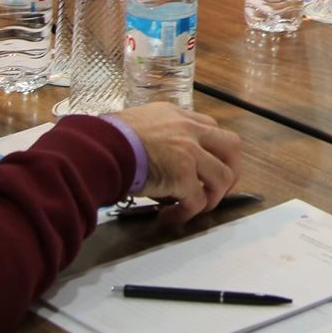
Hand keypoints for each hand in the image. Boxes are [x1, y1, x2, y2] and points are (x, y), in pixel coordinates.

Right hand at [110, 102, 242, 221]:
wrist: (99, 148)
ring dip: (211, 198)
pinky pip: (197, 201)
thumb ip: (158, 134)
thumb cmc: (108, 139)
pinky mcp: (183, 176)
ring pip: (222, 177)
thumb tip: (160, 159)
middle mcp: (189, 129)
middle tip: (215, 188)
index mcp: (178, 115)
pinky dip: (185, 214)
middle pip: (232, 147)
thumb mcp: (139, 123)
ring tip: (192, 207)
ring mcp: (189, 151)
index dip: (213, 150)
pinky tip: (169, 217)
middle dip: (230, 170)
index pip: (211, 128)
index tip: (206, 167)